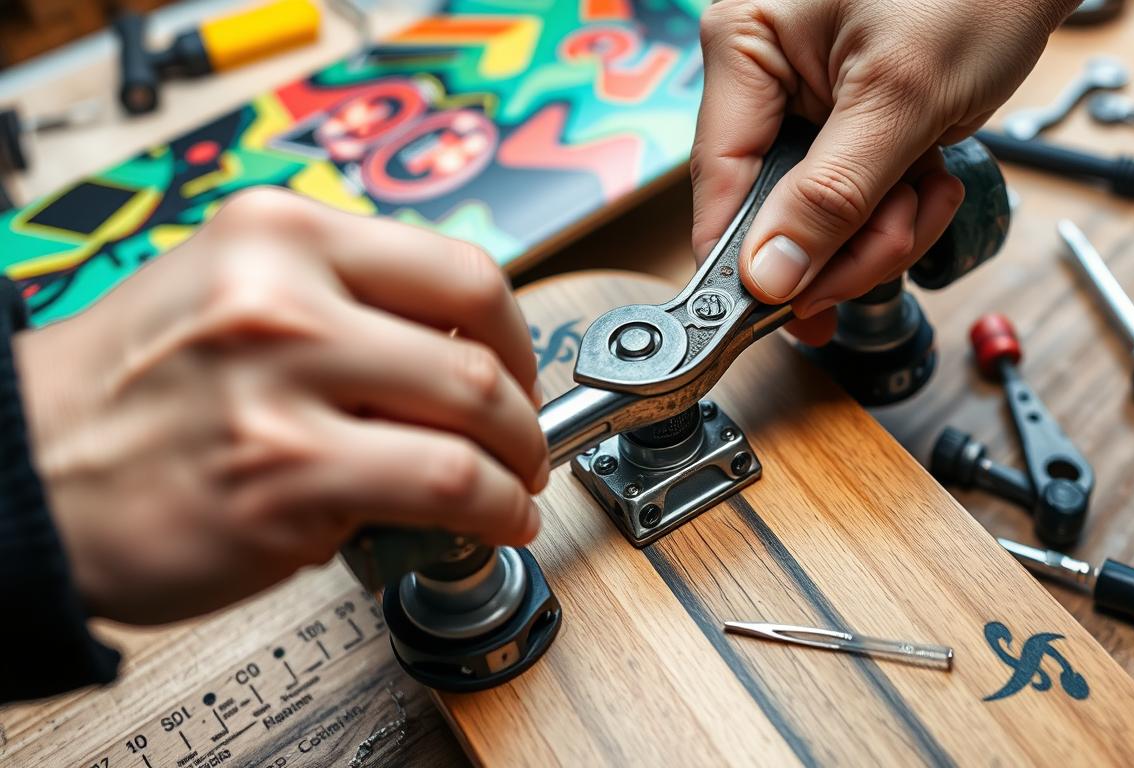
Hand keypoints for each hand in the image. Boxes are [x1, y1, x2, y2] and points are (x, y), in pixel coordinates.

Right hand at [14, 189, 547, 624]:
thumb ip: (342, 302)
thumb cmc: (131, 390)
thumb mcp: (232, 293)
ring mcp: (281, 386)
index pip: (460, 269)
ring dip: (515, 464)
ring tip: (510, 488)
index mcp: (278, 233)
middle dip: (522, 411)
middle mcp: (282, 296)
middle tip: (522, 441)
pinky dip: (491, 511)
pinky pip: (444, 488)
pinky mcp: (283, 477)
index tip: (517, 368)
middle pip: (479, 345)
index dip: (514, 334)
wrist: (25, 474)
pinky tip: (489, 522)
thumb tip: (459, 353)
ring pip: (475, 416)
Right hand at [691, 0, 1073, 343]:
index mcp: (746, 44)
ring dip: (884, 228)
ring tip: (929, 189)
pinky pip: (858, 205)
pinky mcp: (853, 129)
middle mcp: (767, 77)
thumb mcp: (901, 96)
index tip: (778, 315)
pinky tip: (934, 178)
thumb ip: (831, 194)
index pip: (719, 176)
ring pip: (822, 221)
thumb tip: (766, 277)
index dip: (747, 255)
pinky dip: (901, 209)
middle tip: (896, 234)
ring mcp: (811, 108)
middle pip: (775, 210)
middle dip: (844, 238)